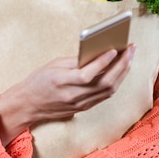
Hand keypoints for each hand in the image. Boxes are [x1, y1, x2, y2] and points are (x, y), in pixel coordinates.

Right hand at [0, 44, 135, 145]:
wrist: (28, 105)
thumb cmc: (38, 81)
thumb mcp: (53, 65)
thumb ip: (75, 61)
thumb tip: (97, 53)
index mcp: (61, 82)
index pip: (87, 75)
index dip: (102, 63)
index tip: (114, 50)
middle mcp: (73, 96)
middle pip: (104, 83)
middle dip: (121, 65)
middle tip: (130, 50)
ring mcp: (80, 104)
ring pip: (109, 90)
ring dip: (122, 73)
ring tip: (129, 58)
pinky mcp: (84, 108)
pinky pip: (104, 95)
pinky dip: (115, 82)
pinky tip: (120, 71)